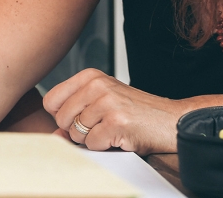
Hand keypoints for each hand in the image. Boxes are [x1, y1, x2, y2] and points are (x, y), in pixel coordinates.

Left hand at [43, 68, 186, 154]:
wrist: (171, 120)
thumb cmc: (136, 112)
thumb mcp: (102, 102)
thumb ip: (75, 113)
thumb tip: (54, 135)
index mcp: (90, 76)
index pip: (51, 100)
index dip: (62, 116)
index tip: (81, 116)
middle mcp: (97, 85)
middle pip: (61, 119)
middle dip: (77, 130)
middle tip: (101, 125)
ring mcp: (107, 103)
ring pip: (76, 133)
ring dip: (92, 139)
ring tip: (112, 129)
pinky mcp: (116, 122)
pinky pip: (92, 144)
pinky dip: (105, 146)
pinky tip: (120, 136)